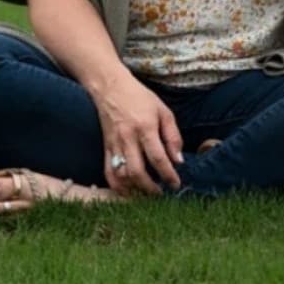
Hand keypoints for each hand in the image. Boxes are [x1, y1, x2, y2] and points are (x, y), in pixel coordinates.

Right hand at [88, 70, 184, 196]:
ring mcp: (114, 144)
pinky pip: (108, 171)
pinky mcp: (105, 148)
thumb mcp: (164, 112)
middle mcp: (128, 138)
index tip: (176, 184)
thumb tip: (178, 161)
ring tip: (147, 194)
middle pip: (138, 171)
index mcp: (145, 128)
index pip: (157, 157)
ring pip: (122, 175)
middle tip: (162, 194)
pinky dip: (117, 185)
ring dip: (134, 189)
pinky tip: (127, 192)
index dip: (168, 174)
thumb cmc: (141, 98)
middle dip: (151, 187)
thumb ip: (173, 136)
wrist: (111, 88)